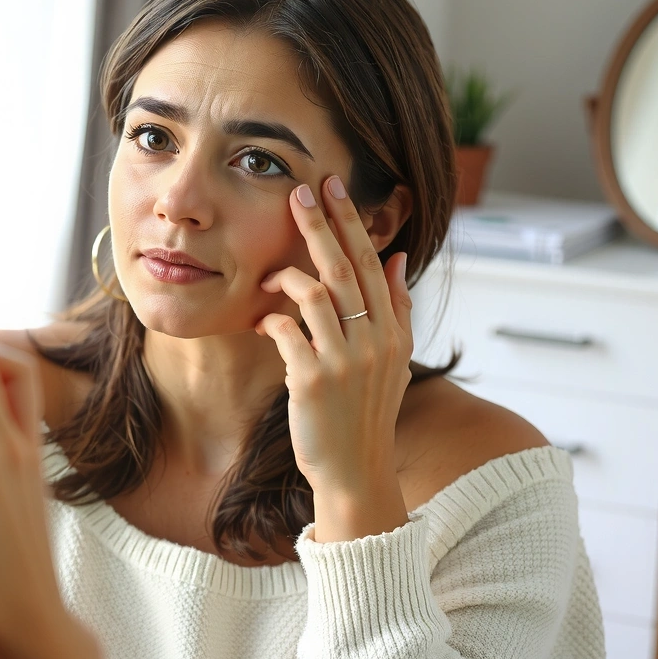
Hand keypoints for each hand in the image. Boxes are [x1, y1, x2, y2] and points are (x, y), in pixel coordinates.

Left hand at [257, 176, 412, 542]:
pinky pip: (285, 330)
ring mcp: (344, 360)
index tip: (332, 187)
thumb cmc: (366, 413)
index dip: (351, 222)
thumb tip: (396, 257)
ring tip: (266, 279)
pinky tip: (261, 322)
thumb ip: (397, 308)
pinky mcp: (312, 380)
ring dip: (284, 277)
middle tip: (298, 192)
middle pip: (344, 267)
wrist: (355, 471)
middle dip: (319, 225)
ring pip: (313, 293)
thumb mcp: (394, 360)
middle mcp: (374, 340)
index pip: (371, 261)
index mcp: (393, 330)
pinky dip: (269, 319)